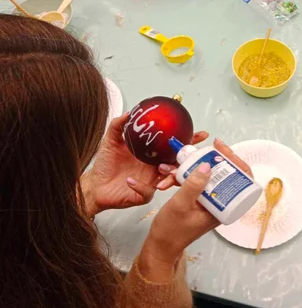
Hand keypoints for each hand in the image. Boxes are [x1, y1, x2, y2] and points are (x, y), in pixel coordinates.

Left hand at [82, 112, 208, 215]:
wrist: (95, 185)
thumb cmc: (105, 165)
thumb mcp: (111, 141)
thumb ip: (119, 125)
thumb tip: (129, 112)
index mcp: (152, 154)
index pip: (174, 146)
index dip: (189, 140)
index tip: (200, 134)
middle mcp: (155, 167)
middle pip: (178, 162)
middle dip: (189, 158)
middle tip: (189, 153)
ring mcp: (151, 181)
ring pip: (169, 179)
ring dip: (169, 173)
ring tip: (161, 168)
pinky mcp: (142, 194)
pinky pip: (147, 191)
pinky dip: (140, 186)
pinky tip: (131, 180)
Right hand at [139, 139, 252, 280]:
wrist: (160, 245)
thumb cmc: (171, 230)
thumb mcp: (181, 204)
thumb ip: (194, 185)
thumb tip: (208, 165)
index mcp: (223, 207)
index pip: (241, 179)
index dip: (234, 160)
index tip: (219, 147)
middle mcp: (220, 202)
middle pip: (225, 173)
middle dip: (209, 160)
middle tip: (199, 150)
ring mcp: (210, 200)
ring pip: (208, 176)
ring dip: (191, 168)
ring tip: (175, 166)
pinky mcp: (199, 199)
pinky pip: (197, 181)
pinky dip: (185, 176)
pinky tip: (170, 177)